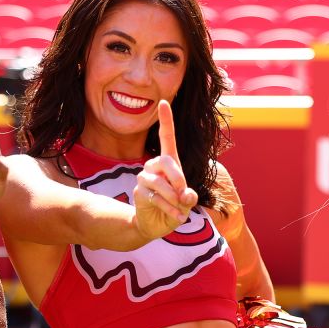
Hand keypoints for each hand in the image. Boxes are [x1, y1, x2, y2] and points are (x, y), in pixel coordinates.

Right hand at [132, 100, 198, 238]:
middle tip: (184, 194)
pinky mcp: (139, 192)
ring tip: (181, 208)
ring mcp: (144, 178)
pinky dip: (170, 209)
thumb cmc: (174, 207)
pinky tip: (178, 218)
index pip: (166, 137)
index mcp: (168, 162)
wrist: (156, 225)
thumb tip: (185, 195)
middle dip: (178, 178)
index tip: (163, 102)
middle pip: (165, 161)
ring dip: (174, 198)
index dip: (165, 120)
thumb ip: (189, 196)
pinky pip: (156, 198)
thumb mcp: (187, 201)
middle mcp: (154, 167)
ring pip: (159, 183)